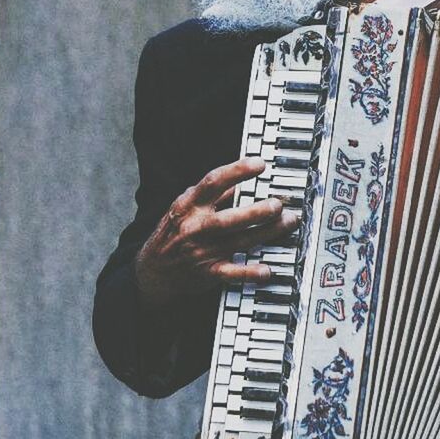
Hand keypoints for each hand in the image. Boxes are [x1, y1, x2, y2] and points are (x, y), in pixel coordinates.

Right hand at [134, 157, 299, 307]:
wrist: (152, 271)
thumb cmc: (172, 233)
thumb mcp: (185, 207)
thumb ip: (212, 194)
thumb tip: (239, 178)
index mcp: (189, 206)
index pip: (213, 183)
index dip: (237, 171)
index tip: (259, 164)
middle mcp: (195, 227)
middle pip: (229, 217)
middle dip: (256, 210)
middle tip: (278, 204)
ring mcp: (201, 251)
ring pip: (238, 241)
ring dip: (266, 232)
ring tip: (287, 222)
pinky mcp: (208, 273)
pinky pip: (232, 273)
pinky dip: (249, 272)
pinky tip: (267, 270)